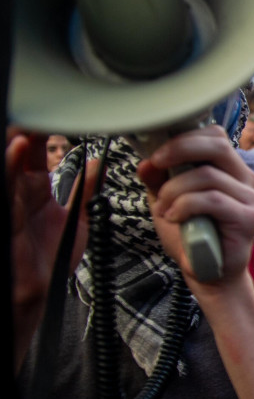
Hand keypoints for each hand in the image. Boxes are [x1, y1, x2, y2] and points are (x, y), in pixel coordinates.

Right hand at [6, 129, 98, 366]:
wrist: (39, 291)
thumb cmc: (51, 257)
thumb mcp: (77, 218)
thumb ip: (86, 190)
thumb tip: (98, 164)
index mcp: (35, 187)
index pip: (36, 149)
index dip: (45, 128)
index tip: (59, 110)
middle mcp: (18, 189)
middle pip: (16, 149)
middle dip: (26, 128)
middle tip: (39, 107)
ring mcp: (8, 201)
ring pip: (6, 163)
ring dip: (16, 141)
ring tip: (28, 121)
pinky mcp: (4, 215)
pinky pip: (3, 186)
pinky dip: (9, 166)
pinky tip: (18, 150)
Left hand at [137, 125, 253, 288]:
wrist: (208, 275)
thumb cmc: (191, 237)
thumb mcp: (167, 202)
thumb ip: (158, 180)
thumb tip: (147, 162)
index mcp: (230, 170)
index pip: (215, 136)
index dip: (185, 137)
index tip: (158, 154)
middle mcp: (245, 179)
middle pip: (217, 145)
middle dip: (179, 150)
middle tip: (156, 165)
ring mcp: (250, 198)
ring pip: (207, 175)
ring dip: (174, 190)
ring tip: (163, 209)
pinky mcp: (248, 217)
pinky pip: (212, 200)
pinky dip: (185, 205)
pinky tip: (175, 218)